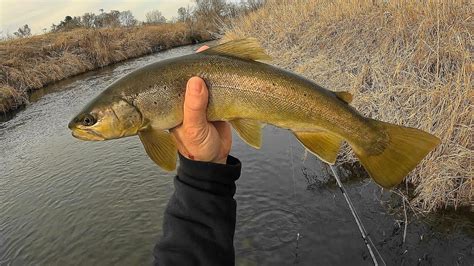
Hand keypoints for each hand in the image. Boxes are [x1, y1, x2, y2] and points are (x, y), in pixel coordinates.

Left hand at [170, 46, 231, 163]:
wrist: (214, 162)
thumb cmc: (197, 149)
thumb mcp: (193, 129)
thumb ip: (193, 106)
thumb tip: (196, 80)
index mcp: (173, 101)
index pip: (176, 76)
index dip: (187, 64)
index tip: (202, 53)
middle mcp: (186, 97)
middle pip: (194, 73)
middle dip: (206, 61)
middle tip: (213, 51)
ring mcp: (201, 100)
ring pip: (209, 79)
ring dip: (219, 69)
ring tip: (223, 56)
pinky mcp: (216, 104)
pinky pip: (222, 89)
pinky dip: (230, 80)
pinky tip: (234, 69)